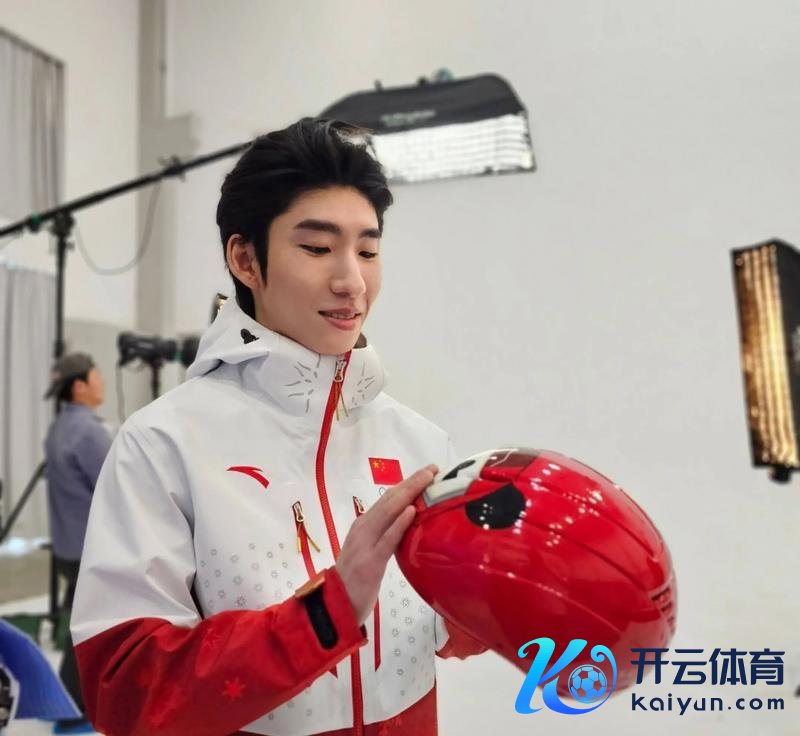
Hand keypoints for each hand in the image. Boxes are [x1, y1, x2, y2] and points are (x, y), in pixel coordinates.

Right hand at [336, 465, 436, 624]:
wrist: (334, 607)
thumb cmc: (355, 581)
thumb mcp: (370, 552)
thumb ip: (385, 536)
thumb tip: (408, 523)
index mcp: (364, 525)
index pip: (388, 499)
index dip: (407, 483)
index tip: (427, 472)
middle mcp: (363, 528)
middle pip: (390, 499)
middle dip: (412, 482)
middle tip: (433, 468)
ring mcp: (365, 543)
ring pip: (389, 512)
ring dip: (409, 493)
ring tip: (427, 479)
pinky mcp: (370, 562)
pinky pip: (387, 539)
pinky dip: (400, 523)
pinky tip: (412, 511)